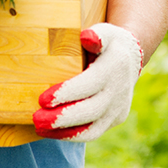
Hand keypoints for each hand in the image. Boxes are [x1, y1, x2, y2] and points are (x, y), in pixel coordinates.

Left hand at [33, 23, 141, 141]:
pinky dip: (71, 135)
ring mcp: (117, 109)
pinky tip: (51, 133)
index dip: (66, 93)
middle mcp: (118, 92)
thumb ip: (97, 35)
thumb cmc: (110, 43)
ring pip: (92, 129)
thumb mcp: (106, 32)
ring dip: (64, 132)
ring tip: (39, 128)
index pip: (89, 85)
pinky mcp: (114, 120)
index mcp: (114, 68)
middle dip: (62, 118)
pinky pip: (92, 133)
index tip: (42, 99)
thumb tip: (86, 37)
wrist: (131, 59)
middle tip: (36, 119)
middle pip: (90, 110)